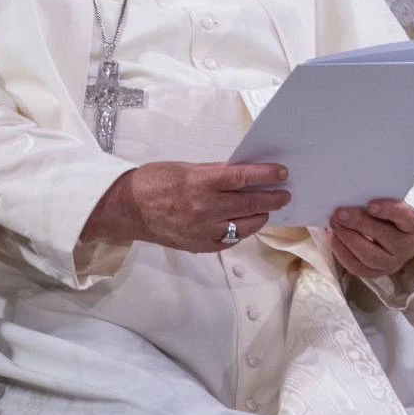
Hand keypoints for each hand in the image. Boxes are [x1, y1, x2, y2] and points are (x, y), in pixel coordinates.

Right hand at [83, 161, 289, 252]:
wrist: (128, 209)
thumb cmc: (156, 181)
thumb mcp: (188, 168)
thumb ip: (216, 173)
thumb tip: (244, 174)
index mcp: (201, 182)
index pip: (243, 178)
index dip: (266, 174)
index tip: (282, 172)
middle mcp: (205, 207)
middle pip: (250, 203)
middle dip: (272, 198)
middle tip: (285, 194)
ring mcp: (203, 230)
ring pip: (245, 226)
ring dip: (260, 216)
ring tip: (268, 209)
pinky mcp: (200, 246)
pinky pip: (230, 240)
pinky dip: (241, 231)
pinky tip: (246, 224)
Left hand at [328, 199, 413, 278]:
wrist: (399, 241)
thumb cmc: (391, 218)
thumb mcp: (391, 206)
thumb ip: (377, 202)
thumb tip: (351, 198)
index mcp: (412, 225)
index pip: (404, 217)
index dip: (388, 211)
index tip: (371, 205)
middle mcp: (405, 247)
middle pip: (383, 237)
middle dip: (359, 224)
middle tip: (339, 214)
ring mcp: (391, 264)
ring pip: (369, 256)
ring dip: (348, 239)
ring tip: (334, 225)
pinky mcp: (375, 274)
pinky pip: (357, 267)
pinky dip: (342, 252)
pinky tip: (334, 238)